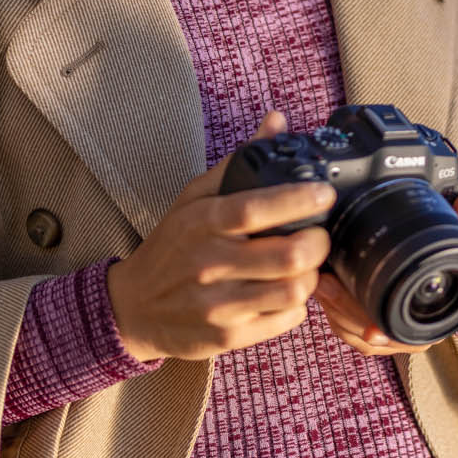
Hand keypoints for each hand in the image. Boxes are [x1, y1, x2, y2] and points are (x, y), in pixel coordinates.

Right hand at [106, 109, 335, 362]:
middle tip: (319, 235)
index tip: (324, 193)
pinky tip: (284, 293)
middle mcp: (209, 263)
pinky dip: (295, 305)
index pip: (255, 208)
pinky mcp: (226, 337)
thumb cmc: (172, 246)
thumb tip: (277, 120)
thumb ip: (239, 161)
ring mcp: (218, 304)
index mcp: (203, 223)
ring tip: (303, 266)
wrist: (132, 306)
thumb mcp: (195, 198)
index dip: (299, 200)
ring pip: (292, 291)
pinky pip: (283, 321)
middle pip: (288, 255)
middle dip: (318, 243)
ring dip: (310, 276)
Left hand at [313, 192, 457, 356]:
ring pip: (366, 337)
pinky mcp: (393, 314)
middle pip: (382, 338)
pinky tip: (324, 291)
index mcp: (452, 305)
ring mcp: (409, 321)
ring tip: (320, 285)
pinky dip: (340, 316)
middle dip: (350, 316)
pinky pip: (362, 329)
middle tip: (326, 286)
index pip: (419, 331)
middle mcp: (429, 321)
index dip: (391, 332)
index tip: (369, 329)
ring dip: (339, 316)